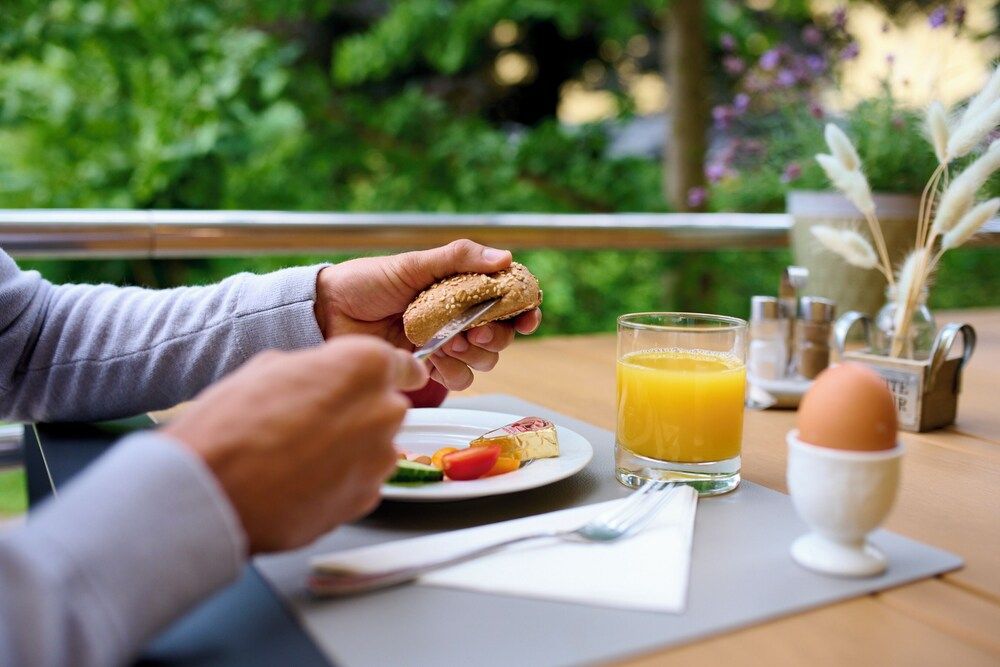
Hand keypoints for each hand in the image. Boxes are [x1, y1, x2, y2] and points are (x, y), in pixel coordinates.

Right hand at [163, 336, 426, 553]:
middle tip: (312, 420)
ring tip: (299, 455)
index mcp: (365, 366)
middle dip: (358, 411)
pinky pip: (360, 481)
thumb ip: (315, 368)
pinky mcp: (365, 499)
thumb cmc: (232, 424)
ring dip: (350, 448)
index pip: (403, 366)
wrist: (213, 492)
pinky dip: (340, 480)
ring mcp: (378, 460)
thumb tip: (321, 375)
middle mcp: (383, 412)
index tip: (393, 379)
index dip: (393, 373)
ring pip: (375, 447)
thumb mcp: (269, 367)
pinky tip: (301, 480)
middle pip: (385, 407)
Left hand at [314, 239, 541, 389]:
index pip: (508, 299)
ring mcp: (444, 344)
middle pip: (502, 335)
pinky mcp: (428, 367)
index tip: (529, 315)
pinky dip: (450, 370)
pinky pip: (457, 378)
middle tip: (478, 331)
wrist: (329, 312)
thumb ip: (459, 258)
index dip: (525, 309)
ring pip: (484, 361)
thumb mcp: (413, 263)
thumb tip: (505, 257)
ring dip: (474, 354)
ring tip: (448, 341)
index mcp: (461, 287)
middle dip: (498, 335)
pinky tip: (431, 356)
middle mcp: (458, 317)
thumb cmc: (367, 281)